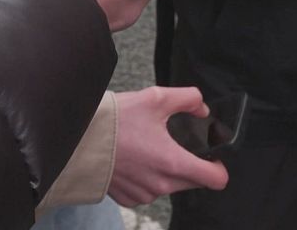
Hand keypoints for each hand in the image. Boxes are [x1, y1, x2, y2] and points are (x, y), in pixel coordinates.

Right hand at [108, 87, 228, 206]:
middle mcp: (161, 184)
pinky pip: (150, 191)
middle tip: (176, 143)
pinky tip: (137, 160)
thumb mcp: (155, 98)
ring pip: (172, 186)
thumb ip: (188, 99)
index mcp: (173, 163)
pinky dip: (149, 178)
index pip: (215, 179)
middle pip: (194, 182)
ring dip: (169, 171)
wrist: (77, 139)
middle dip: (192, 164)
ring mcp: (144, 194)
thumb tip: (202, 111)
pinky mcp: (129, 199)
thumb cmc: (115, 120)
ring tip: (151, 148)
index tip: (211, 155)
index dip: (218, 166)